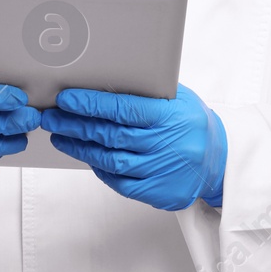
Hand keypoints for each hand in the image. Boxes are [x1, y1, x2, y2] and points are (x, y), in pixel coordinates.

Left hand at [41, 84, 225, 210]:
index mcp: (169, 116)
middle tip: (51, 116)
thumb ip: (147, 92)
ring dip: (80, 147)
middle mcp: (163, 145)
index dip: (91, 104)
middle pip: (110, 134)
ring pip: (109, 159)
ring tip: (59, 135)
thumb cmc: (193, 123)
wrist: (219, 161)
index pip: (123, 109)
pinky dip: (98, 168)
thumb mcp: (178, 99)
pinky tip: (85, 155)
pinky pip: (118, 180)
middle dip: (76, 124)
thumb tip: (104, 80)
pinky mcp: (155, 191)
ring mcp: (158, 170)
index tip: (67, 98)